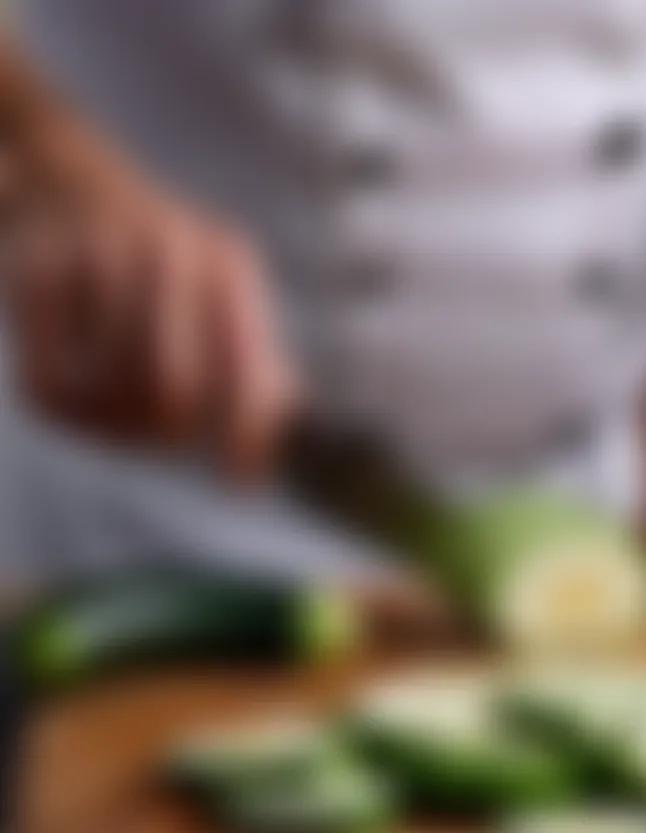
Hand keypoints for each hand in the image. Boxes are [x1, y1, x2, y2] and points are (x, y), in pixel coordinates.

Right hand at [0, 126, 295, 482]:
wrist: (65, 179)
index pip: (248, 371)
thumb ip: (257, 374)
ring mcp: (99, 251)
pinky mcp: (34, 268)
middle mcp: (171, 249)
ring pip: (114, 389)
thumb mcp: (223, 302)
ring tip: (114, 403)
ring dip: (113, 422)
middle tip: (155, 440)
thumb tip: (256, 466)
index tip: (239, 486)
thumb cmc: (162, 271)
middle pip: (176, 394)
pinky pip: (52, 384)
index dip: (246, 436)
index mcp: (228, 264)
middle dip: (167, 436)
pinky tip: (73, 385)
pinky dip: (66, 405)